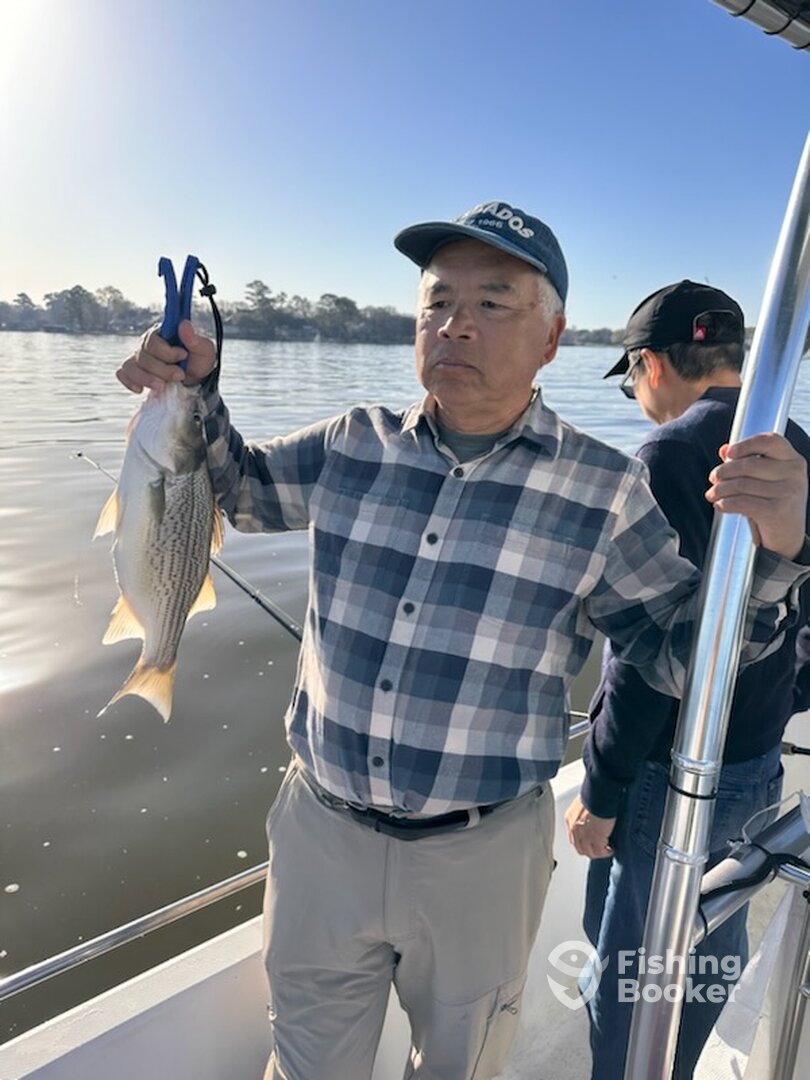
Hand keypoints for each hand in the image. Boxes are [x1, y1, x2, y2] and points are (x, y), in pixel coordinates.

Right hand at [116, 320, 216, 393]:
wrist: (196, 382)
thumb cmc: (199, 363)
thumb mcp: (205, 351)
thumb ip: (195, 339)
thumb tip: (184, 324)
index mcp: (162, 334)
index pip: (153, 341)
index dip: (166, 352)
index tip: (183, 356)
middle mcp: (147, 344)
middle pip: (143, 357)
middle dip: (162, 370)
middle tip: (180, 376)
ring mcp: (140, 358)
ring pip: (131, 366)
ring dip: (146, 379)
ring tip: (163, 387)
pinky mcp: (135, 371)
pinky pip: (122, 373)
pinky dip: (129, 381)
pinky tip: (141, 389)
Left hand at [564, 795, 615, 858]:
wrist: (600, 795)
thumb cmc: (595, 794)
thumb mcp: (585, 803)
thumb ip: (586, 812)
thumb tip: (593, 815)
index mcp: (570, 819)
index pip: (573, 837)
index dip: (583, 841)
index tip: (591, 840)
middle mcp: (574, 829)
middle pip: (579, 847)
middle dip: (590, 849)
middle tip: (600, 847)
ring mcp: (584, 836)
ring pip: (589, 852)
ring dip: (598, 852)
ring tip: (607, 849)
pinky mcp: (595, 840)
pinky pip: (600, 852)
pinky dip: (606, 852)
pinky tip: (611, 849)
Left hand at [706, 433, 807, 560]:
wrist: (787, 538)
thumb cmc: (773, 503)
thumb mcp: (765, 480)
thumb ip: (747, 462)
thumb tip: (724, 449)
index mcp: (793, 460)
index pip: (770, 441)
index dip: (746, 444)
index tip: (727, 453)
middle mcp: (794, 474)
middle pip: (749, 464)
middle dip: (725, 471)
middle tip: (713, 478)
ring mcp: (788, 492)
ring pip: (742, 484)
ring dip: (720, 490)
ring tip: (712, 494)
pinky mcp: (777, 511)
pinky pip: (742, 502)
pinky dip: (726, 503)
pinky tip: (719, 505)